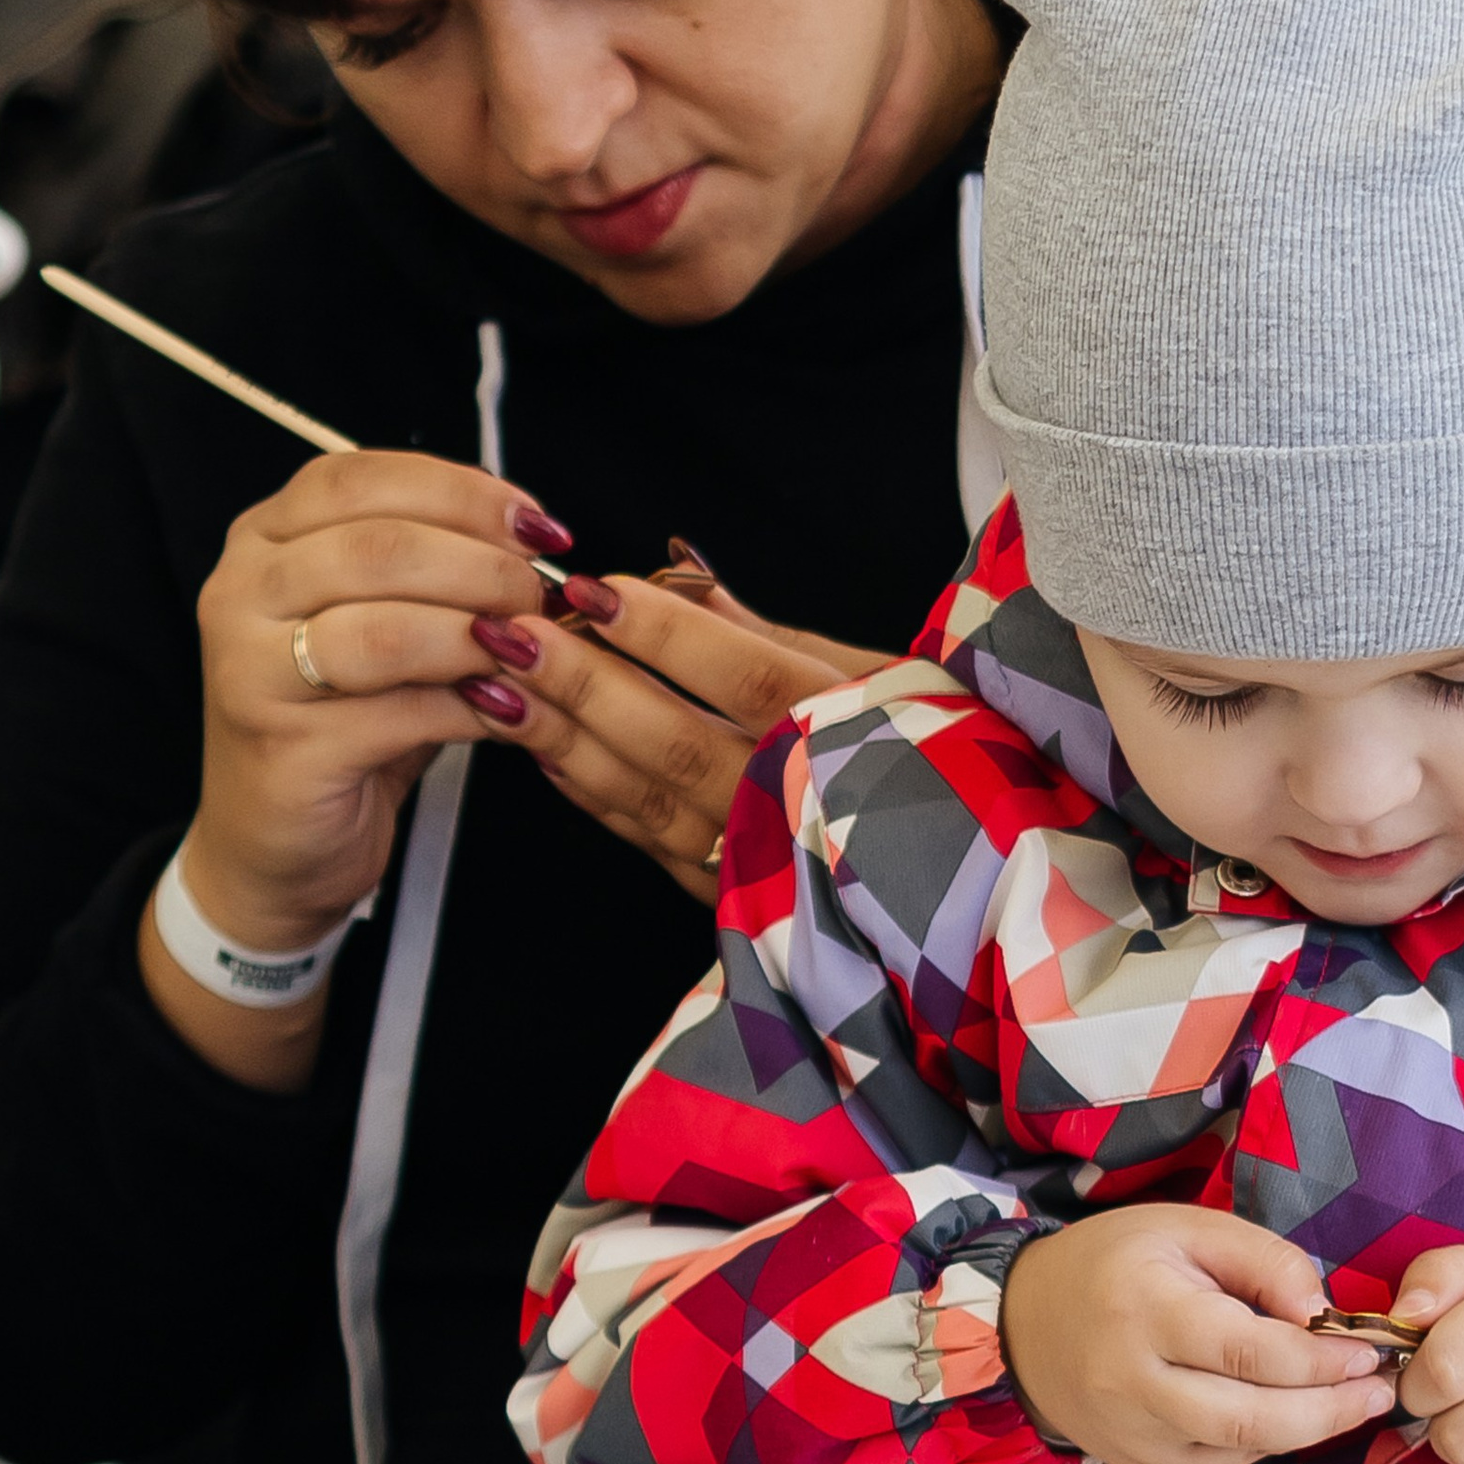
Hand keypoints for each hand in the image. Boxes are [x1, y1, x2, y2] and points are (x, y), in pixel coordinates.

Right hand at [145, 446, 573, 1086]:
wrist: (278, 842)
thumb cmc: (348, 721)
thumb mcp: (392, 621)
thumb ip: (443, 570)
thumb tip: (538, 546)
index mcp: (267, 539)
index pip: (362, 478)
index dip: (462, 493)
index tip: (537, 526)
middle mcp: (243, 593)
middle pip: (379, 546)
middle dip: (485, 567)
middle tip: (542, 597)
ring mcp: (250, 671)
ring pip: (385, 629)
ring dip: (478, 636)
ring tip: (528, 652)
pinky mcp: (283, 748)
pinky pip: (401, 713)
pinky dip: (472, 709)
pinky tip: (507, 712)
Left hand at [486, 558, 891, 903]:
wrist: (965, 872)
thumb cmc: (928, 756)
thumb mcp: (879, 677)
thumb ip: (770, 632)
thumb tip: (680, 564)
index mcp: (848, 734)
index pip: (742, 676)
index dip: (662, 631)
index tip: (594, 588)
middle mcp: (800, 803)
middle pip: (676, 741)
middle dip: (583, 684)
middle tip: (511, 631)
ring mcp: (764, 861)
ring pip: (647, 799)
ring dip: (564, 740)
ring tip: (498, 684)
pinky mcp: (736, 900)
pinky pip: (648, 842)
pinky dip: (590, 795)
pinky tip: (540, 749)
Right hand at [999, 1205, 1391, 1463]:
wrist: (1023, 1323)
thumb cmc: (1115, 1262)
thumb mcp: (1187, 1228)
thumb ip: (1263, 1261)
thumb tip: (1323, 1313)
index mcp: (1146, 1311)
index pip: (1248, 1352)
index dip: (1318, 1360)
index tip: (1368, 1350)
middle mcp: (1134, 1383)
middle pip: (1249, 1418)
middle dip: (1328, 1411)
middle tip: (1380, 1393)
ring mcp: (1134, 1434)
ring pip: (1239, 1450)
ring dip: (1308, 1432)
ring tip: (1356, 1405)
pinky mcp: (1139, 1463)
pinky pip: (1219, 1462)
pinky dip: (1265, 1441)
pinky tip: (1295, 1415)